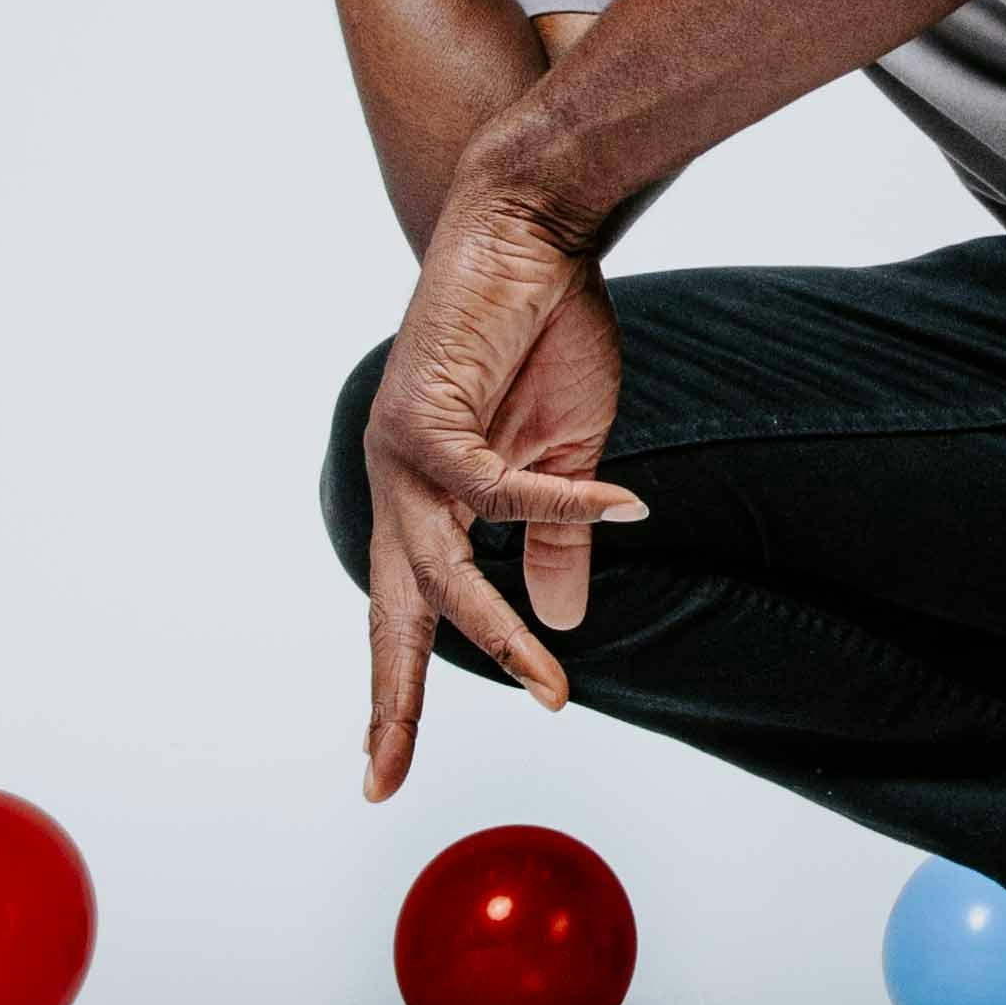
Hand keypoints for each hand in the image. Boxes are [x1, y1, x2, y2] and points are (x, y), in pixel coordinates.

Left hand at [360, 195, 644, 803]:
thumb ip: (557, 540)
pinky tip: (621, 512)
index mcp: (423, 491)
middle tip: (385, 780)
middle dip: (394, 696)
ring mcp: (401, 445)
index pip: (406, 605)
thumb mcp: (570, 455)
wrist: (536, 224)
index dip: (398, 684)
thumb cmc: (551, 327)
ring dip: (497, 631)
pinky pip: (494, 487)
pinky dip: (562, 507)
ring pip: (442, 568)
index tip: (384, 765)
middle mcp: (395, 476)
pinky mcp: (426, 409)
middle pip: (393, 608)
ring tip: (551, 687)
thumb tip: (561, 622)